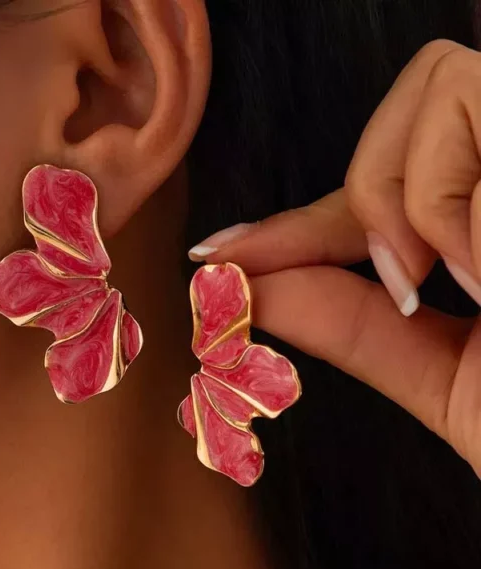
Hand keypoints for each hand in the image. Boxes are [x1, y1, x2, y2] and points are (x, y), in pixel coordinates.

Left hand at [188, 40, 480, 477]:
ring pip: (449, 84)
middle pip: (418, 98)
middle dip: (377, 189)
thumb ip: (354, 329)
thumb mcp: (447, 380)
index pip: (369, 199)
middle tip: (405, 279)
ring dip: (420, 190)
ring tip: (460, 278)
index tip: (215, 255)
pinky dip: (457, 195)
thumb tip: (252, 289)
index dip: (286, 224)